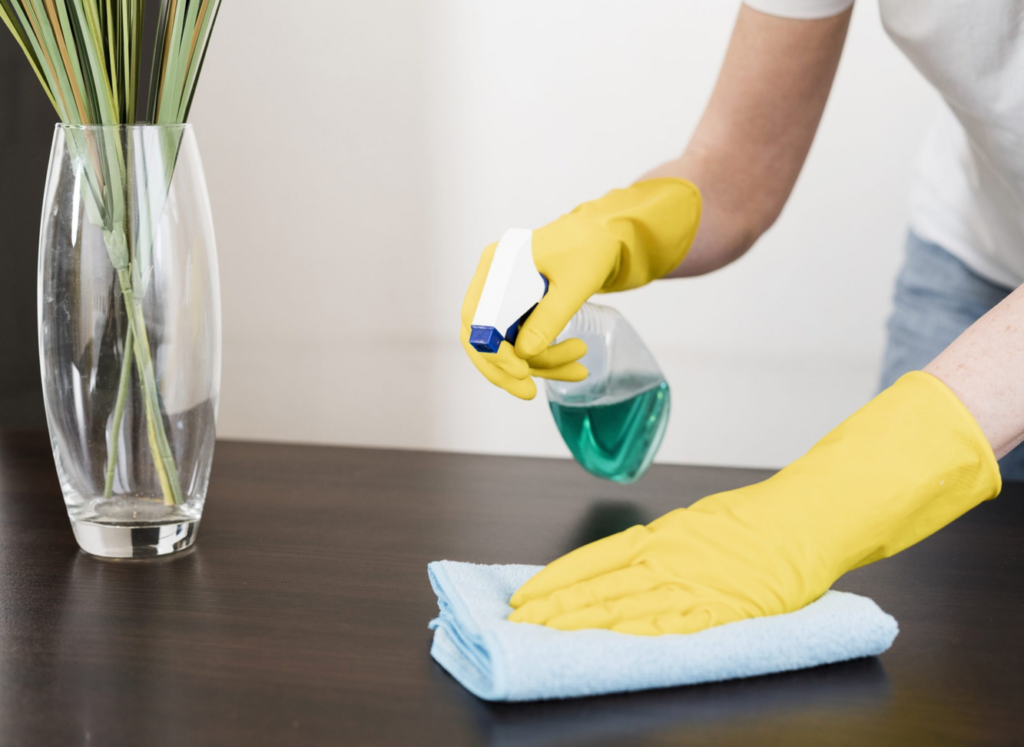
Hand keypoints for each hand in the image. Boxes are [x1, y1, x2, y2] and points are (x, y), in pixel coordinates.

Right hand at [460, 178, 700, 398]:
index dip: (492, 351)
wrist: (604, 237)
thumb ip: (550, 317)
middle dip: (507, 370)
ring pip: (506, 344)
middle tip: (530, 393)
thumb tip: (525, 354)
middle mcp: (492, 280)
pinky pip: (523, 340)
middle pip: (481, 338)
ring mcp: (503, 295)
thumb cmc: (591, 249)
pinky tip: (574, 363)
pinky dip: (546, 357)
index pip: (476, 318)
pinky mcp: (519, 308)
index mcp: (497, 265)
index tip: (522, 372)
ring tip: (580, 364)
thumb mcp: (575, 283)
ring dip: (540, 364)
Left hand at [509, 371, 1000, 633]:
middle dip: (556, 606)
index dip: (557, 580)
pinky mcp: (720, 608)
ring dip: (581, 623)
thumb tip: (624, 566)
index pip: (594, 559)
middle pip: (599, 586)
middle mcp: (667, 558)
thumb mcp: (696, 522)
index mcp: (660, 535)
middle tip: (519, 621)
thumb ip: (660, 546)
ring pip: (624, 607)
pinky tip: (607, 644)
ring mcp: (691, 583)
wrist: (806, 519)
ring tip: (545, 635)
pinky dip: (635, 635)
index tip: (526, 595)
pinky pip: (670, 625)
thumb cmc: (754, 519)